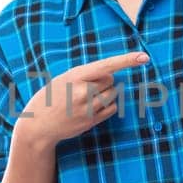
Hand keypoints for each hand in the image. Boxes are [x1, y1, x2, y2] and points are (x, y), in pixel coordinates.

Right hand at [16, 51, 149, 145]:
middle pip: (111, 80)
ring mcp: (88, 108)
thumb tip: (111, 75)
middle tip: (86, 86)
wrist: (37, 124)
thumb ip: (85, 75)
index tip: (144, 57)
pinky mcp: (92, 121)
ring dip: (106, 92)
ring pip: (113, 94)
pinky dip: (107, 105)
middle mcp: (83, 92)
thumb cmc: (50, 97)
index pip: (106, 66)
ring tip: (87, 97)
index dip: (126, 60)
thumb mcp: (63, 79)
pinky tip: (91, 107)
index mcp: (75, 76)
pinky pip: (112, 108)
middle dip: (103, 80)